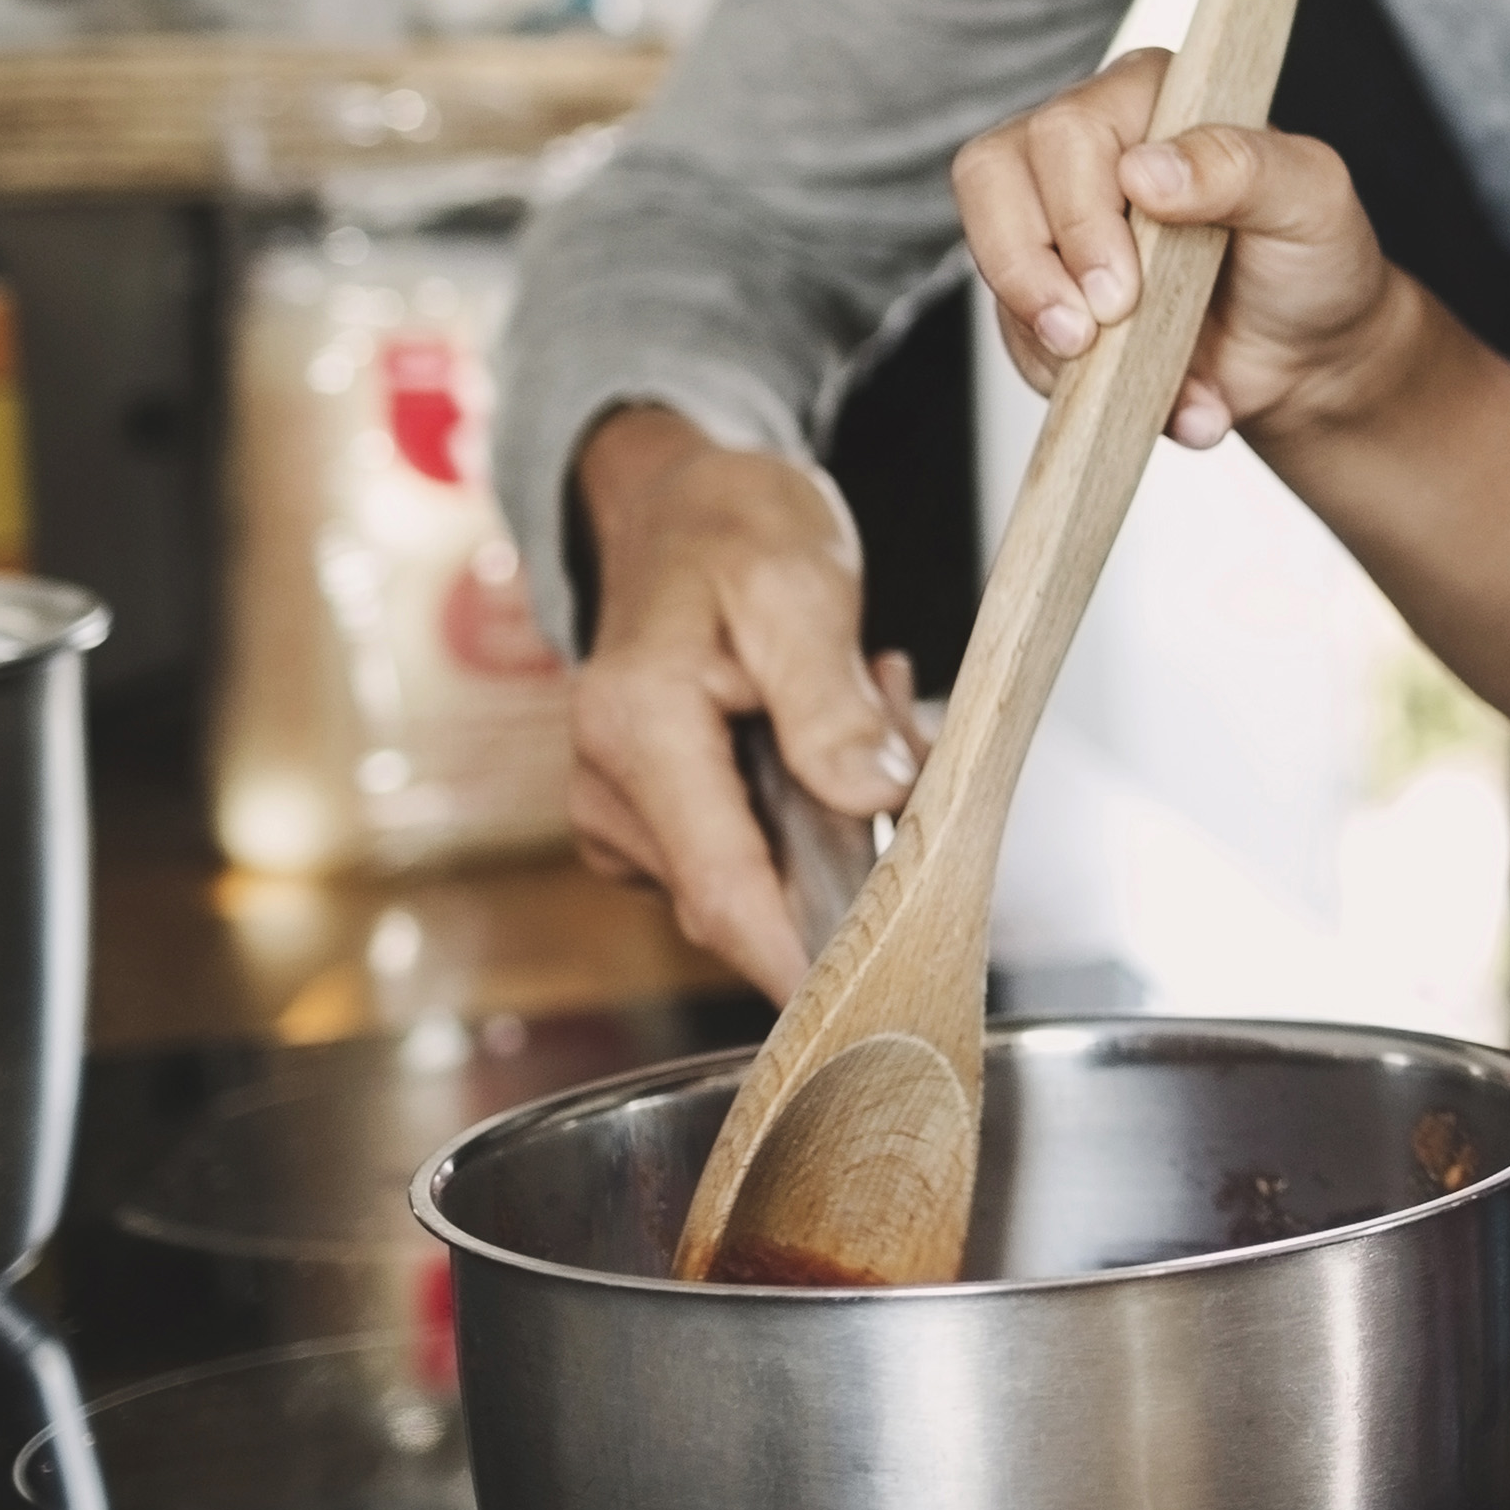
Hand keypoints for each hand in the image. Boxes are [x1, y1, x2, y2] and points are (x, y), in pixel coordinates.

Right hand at [564, 407, 922, 998]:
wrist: (681, 506)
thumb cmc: (733, 530)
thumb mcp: (800, 587)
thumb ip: (828, 704)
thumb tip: (871, 800)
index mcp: (636, 729)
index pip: (725, 893)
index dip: (803, 963)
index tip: (877, 1004)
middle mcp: (609, 789)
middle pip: (750, 897)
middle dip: (851, 850)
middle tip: (900, 727)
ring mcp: (624, 815)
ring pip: (762, 877)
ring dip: (838, 817)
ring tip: (866, 698)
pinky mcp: (654, 823)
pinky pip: (750, 854)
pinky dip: (811, 809)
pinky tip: (832, 730)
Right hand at [947, 55, 1420, 451]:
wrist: (1309, 353)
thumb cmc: (1314, 256)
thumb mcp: (1310, 199)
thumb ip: (1242, 167)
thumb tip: (1144, 168)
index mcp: (1153, 94)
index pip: (1067, 129)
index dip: (1079, 215)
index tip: (1123, 291)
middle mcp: (1090, 142)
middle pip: (993, 175)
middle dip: (1032, 272)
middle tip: (1092, 334)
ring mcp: (1057, 216)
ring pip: (990, 254)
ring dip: (1043, 336)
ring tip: (1117, 373)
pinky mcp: (1046, 286)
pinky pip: (1012, 327)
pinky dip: (1063, 376)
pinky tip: (1144, 394)